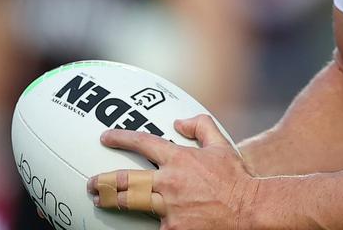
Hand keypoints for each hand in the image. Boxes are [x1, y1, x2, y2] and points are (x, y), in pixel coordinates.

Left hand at [88, 115, 256, 229]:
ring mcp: (169, 208)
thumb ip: (200, 126)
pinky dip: (147, 223)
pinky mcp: (173, 229)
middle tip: (92, 183)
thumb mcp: (222, 145)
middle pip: (125, 179)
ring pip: (130, 203)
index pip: (143, 143)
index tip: (106, 137)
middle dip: (103, 180)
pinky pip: (153, 226)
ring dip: (111, 201)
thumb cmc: (237, 178)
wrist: (250, 210)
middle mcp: (169, 182)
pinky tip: (134, 224)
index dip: (120, 138)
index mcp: (180, 159)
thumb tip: (179, 122)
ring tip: (99, 200)